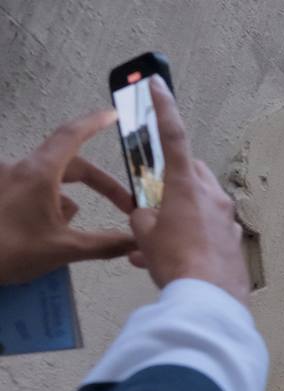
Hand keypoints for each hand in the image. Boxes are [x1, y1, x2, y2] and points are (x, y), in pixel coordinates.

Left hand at [0, 109, 135, 283]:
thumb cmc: (11, 250)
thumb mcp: (64, 249)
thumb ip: (105, 244)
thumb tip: (137, 242)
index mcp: (39, 173)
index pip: (72, 136)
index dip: (95, 123)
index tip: (113, 114)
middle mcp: (20, 168)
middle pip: (69, 164)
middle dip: (97, 185)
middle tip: (125, 206)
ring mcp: (5, 179)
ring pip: (49, 183)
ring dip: (67, 203)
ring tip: (68, 233)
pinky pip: (30, 191)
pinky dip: (46, 207)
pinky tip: (44, 233)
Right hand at [127, 77, 250, 302]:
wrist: (210, 301)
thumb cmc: (177, 264)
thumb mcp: (144, 235)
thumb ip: (143, 217)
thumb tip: (148, 218)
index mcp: (187, 185)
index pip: (174, 136)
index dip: (164, 108)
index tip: (158, 86)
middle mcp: (213, 197)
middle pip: (190, 174)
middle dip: (172, 182)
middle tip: (153, 202)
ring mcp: (228, 220)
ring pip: (200, 206)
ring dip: (179, 217)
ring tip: (154, 247)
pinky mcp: (235, 242)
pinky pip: (210, 232)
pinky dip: (192, 240)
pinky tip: (175, 262)